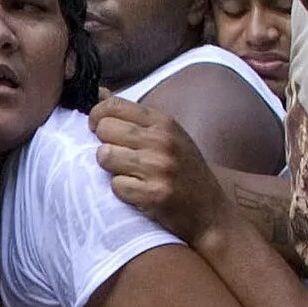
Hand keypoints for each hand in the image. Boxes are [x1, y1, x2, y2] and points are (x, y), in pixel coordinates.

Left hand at [91, 96, 231, 249]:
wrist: (211, 213)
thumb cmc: (184, 173)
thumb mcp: (167, 136)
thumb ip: (133, 117)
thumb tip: (99, 93)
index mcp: (164, 122)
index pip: (113, 106)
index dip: (96, 117)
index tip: (97, 130)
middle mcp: (162, 140)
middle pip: (104, 129)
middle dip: (103, 144)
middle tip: (117, 157)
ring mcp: (159, 167)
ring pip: (105, 156)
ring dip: (110, 169)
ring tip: (128, 175)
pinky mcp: (154, 194)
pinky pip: (115, 186)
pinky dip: (121, 192)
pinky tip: (137, 193)